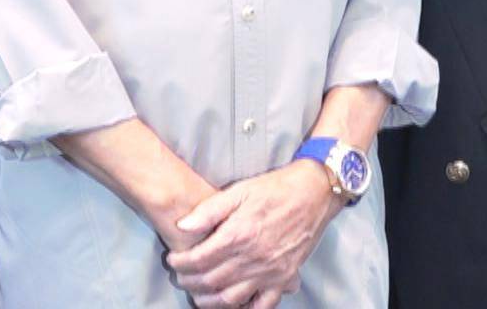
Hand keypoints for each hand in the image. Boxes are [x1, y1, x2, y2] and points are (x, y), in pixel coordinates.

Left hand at [165, 161, 340, 307]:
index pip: (199, 259)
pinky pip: (263, 305)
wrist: (314, 193)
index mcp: (238, 235)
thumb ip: (209, 211)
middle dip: (189, 282)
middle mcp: (253, 258)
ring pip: (231, 298)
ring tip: (199, 294)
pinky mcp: (285, 278)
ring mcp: (270, 272)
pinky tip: (234, 306)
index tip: (172, 259)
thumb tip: (183, 225)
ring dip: (209, 300)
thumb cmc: (275, 189)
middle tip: (181, 277)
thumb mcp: (239, 191)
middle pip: (211, 281)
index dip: (180, 263)